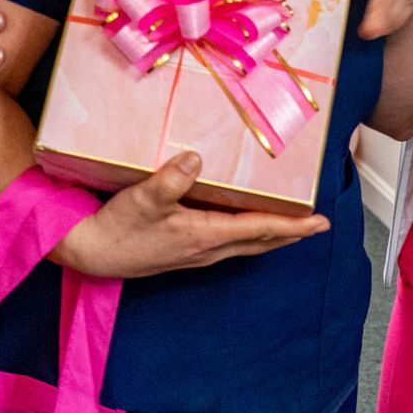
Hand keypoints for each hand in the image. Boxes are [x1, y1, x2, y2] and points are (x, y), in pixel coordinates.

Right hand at [51, 152, 329, 278]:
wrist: (92, 254)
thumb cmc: (118, 227)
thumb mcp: (143, 197)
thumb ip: (171, 178)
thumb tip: (196, 157)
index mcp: (204, 235)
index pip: (259, 229)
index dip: (292, 225)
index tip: (320, 222)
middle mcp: (206, 249)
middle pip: (259, 242)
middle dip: (290, 233)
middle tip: (316, 225)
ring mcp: (195, 255)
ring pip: (245, 246)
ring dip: (270, 236)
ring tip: (290, 228)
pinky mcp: (183, 253)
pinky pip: (228, 245)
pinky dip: (246, 237)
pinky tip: (241, 228)